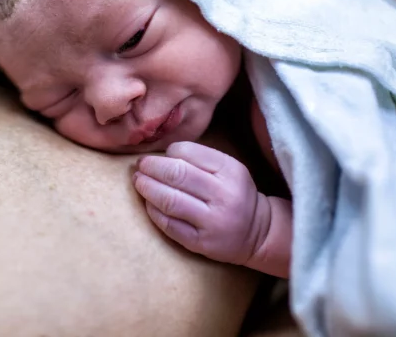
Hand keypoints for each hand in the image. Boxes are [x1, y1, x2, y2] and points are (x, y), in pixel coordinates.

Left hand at [133, 141, 268, 266]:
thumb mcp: (228, 169)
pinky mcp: (200, 243)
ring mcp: (212, 222)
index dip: (167, 154)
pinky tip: (148, 203)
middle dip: (151, 168)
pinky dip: (153, 210)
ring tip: (138, 181)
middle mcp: (223, 196)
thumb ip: (199, 159)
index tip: (158, 157)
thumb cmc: (234, 193)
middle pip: (176, 175)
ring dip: (147, 188)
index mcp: (230, 170)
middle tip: (140, 166)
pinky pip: (169, 224)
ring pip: (170, 200)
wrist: (257, 232)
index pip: (187, 152)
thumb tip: (160, 156)